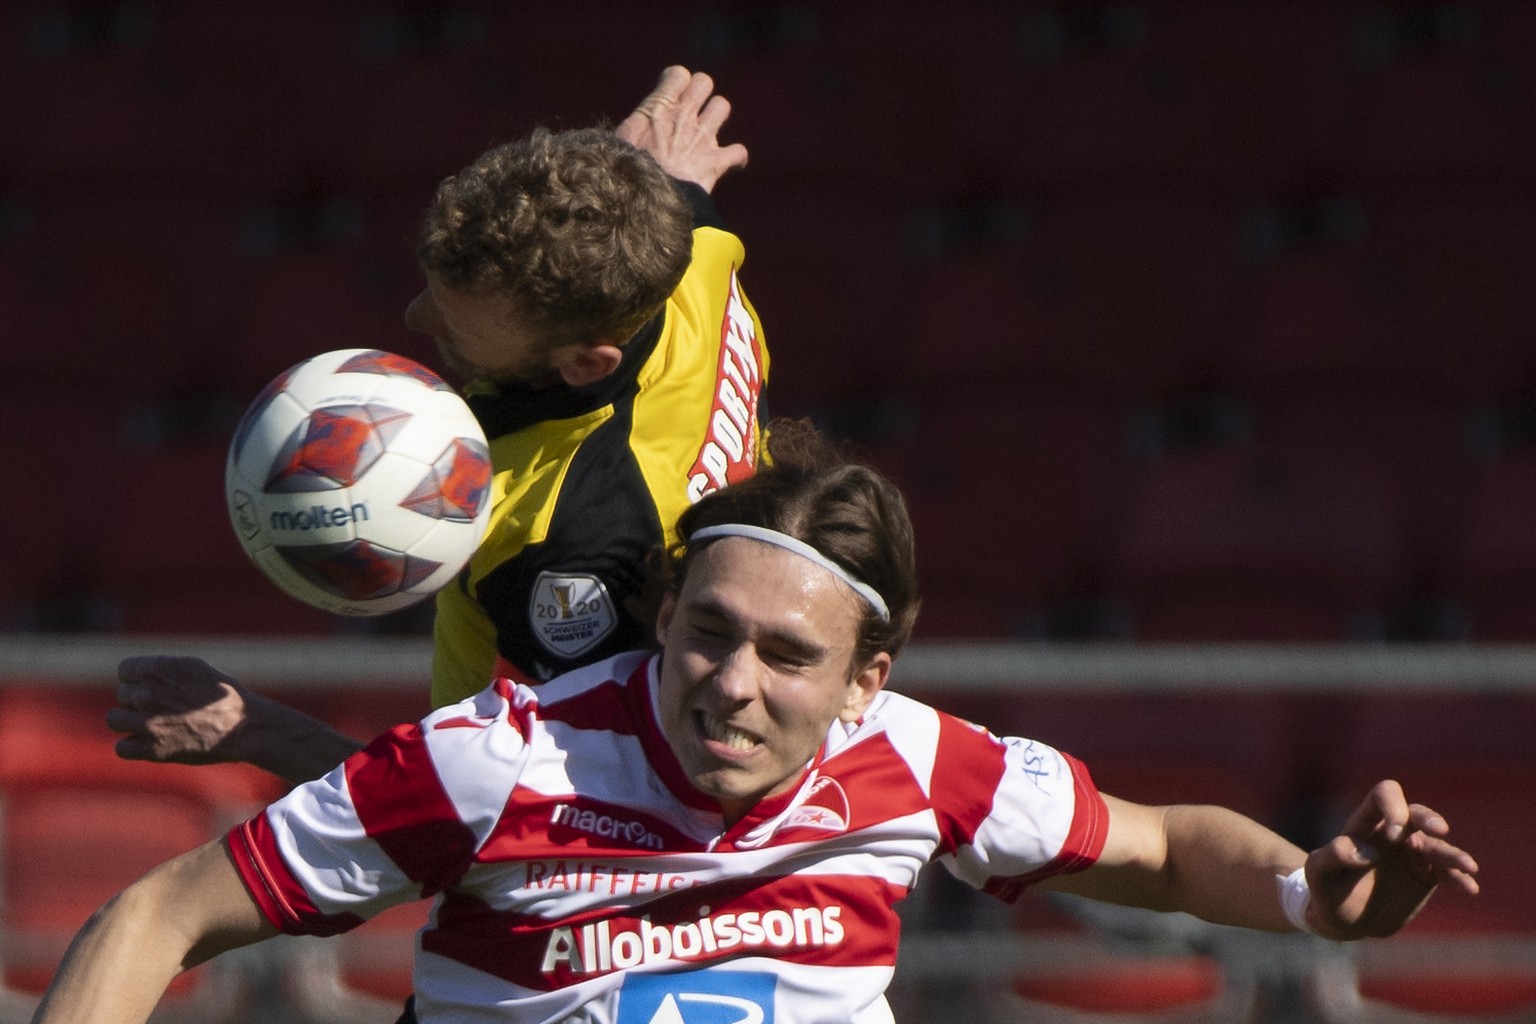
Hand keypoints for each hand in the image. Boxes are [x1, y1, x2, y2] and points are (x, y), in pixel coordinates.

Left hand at [109, 655, 255, 764]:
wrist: (243, 726)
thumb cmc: (222, 696)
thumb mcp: (194, 668)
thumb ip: (162, 669)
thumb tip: (137, 674)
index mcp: (159, 668)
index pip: (125, 671)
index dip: (138, 679)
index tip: (154, 687)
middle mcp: (148, 693)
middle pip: (123, 695)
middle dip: (139, 701)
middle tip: (165, 708)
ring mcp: (148, 722)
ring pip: (114, 719)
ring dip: (129, 722)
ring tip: (149, 725)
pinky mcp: (153, 749)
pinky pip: (121, 748)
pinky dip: (132, 746)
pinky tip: (148, 743)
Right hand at [616, 65, 747, 191]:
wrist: (646, 199)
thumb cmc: (627, 172)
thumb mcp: (621, 140)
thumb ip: (637, 126)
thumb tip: (636, 128)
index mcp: (658, 107)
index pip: (678, 74)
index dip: (676, 83)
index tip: (670, 97)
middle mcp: (683, 116)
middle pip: (704, 82)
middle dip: (699, 93)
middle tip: (689, 111)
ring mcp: (702, 137)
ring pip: (722, 106)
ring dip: (716, 116)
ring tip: (706, 131)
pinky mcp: (716, 162)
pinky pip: (739, 152)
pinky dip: (736, 158)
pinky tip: (729, 163)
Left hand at [1304, 779, 1479, 938]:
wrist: (1343, 919)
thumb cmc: (1325, 890)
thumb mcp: (1317, 873)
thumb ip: (1334, 856)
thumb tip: (1367, 852)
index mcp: (1365, 824)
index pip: (1383, 796)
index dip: (1393, 806)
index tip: (1394, 831)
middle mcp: (1393, 833)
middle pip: (1416, 814)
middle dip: (1428, 818)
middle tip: (1439, 830)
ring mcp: (1411, 853)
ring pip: (1437, 845)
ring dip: (1452, 853)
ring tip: (1468, 866)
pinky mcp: (1426, 875)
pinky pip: (1447, 872)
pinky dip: (1459, 877)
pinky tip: (1470, 886)